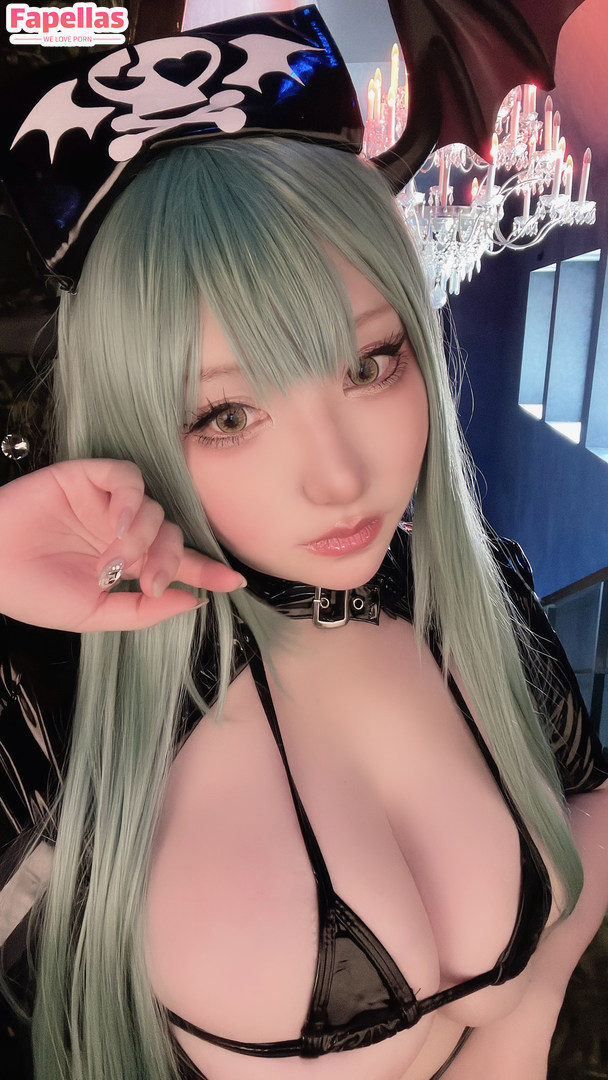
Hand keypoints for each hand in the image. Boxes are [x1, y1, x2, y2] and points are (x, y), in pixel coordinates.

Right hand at [0, 459, 244, 631]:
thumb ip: (143, 610)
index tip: (234, 581)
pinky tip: (117, 523)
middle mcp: (122, 530)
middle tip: (151, 580)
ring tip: (114, 559)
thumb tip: (194, 602)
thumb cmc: (33, 592)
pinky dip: (130, 499)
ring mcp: (106, 504)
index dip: (207, 569)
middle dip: (171, 558)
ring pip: (153, 507)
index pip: (178, 562)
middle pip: (171, 534)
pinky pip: (126, 476)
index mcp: (127, 563)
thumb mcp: (94, 613)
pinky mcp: (87, 477)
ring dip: (143, 535)